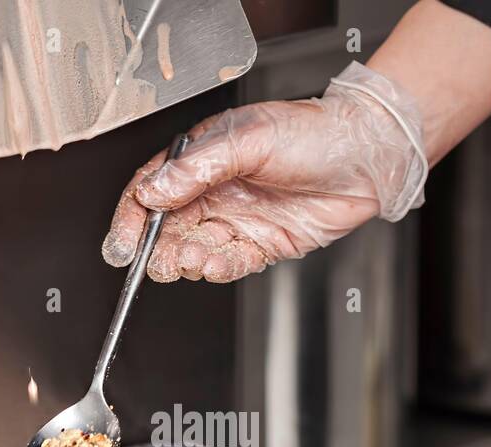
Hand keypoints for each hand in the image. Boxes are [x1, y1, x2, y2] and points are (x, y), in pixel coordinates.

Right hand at [101, 62, 427, 282]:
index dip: (133, 218)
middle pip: (168, 228)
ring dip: (189, 260)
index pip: (152, 190)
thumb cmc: (313, 133)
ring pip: (196, 250)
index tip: (123, 243)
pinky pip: (230, 264)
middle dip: (158, 249)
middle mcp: (214, 191)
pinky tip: (215, 265)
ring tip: (194, 260)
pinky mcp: (261, 245)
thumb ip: (198, 168)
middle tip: (161, 260)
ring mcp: (237, 220)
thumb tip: (154, 190)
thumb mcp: (249, 139)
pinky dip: (219, 269)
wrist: (366, 157)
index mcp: (202, 159)